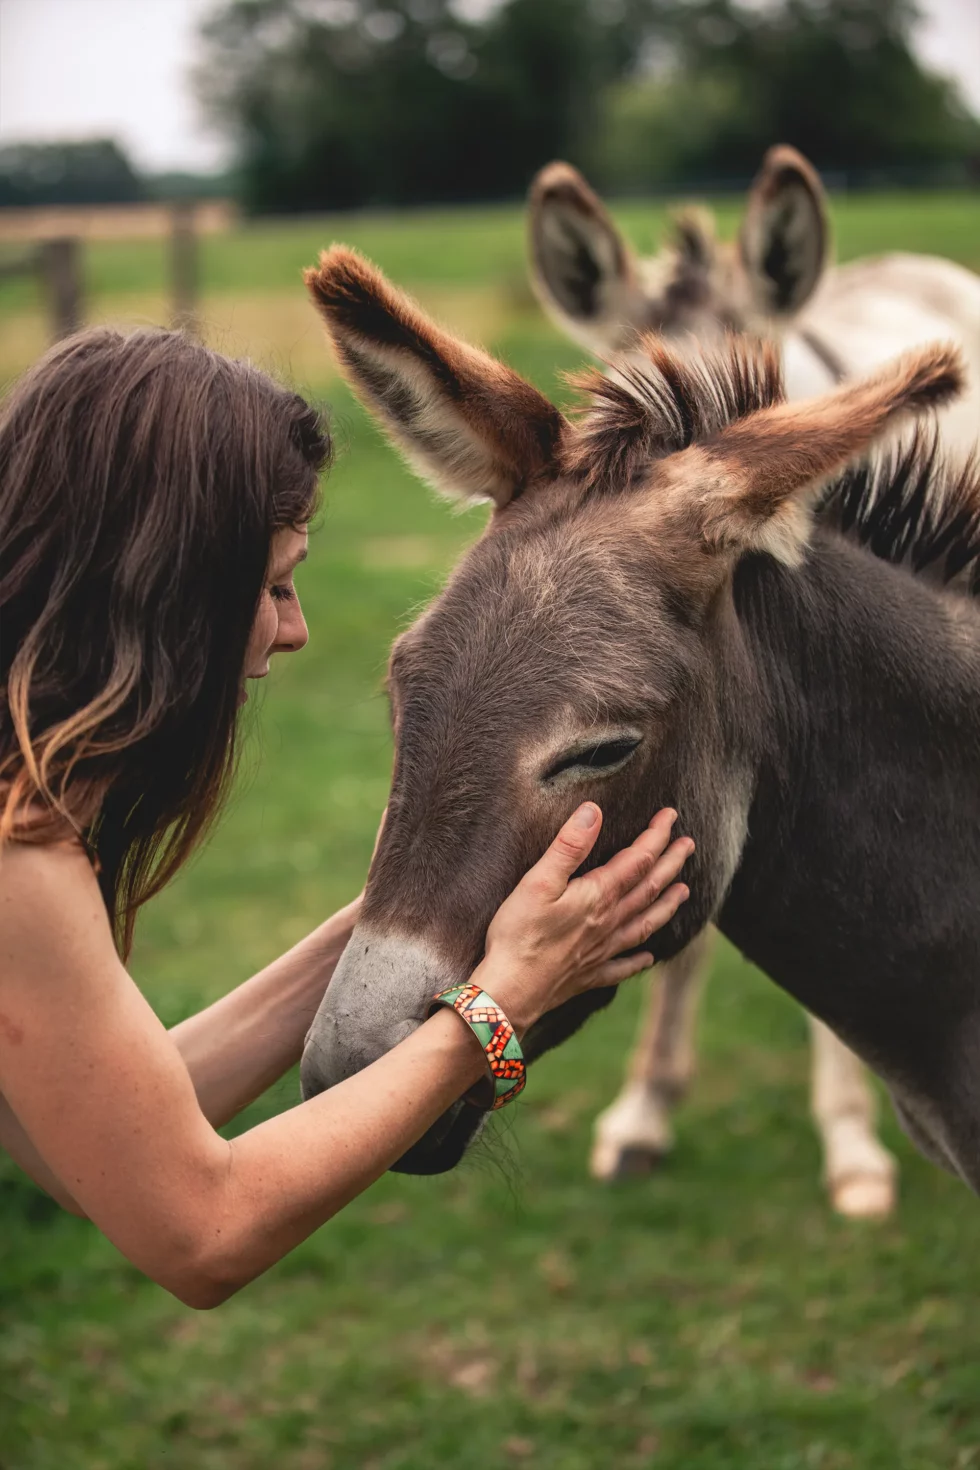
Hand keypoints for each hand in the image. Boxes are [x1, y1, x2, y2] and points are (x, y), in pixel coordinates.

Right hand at [475, 804, 692, 1035]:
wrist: (510, 992)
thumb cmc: (520, 935)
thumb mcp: (538, 882)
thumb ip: (569, 846)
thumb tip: (594, 811)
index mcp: (598, 898)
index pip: (637, 860)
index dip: (656, 836)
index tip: (671, 815)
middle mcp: (608, 924)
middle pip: (649, 890)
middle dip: (671, 864)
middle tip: (689, 845)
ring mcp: (601, 952)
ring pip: (644, 924)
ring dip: (666, 905)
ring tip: (684, 892)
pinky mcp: (589, 975)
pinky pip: (622, 967)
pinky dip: (639, 960)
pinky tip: (648, 957)